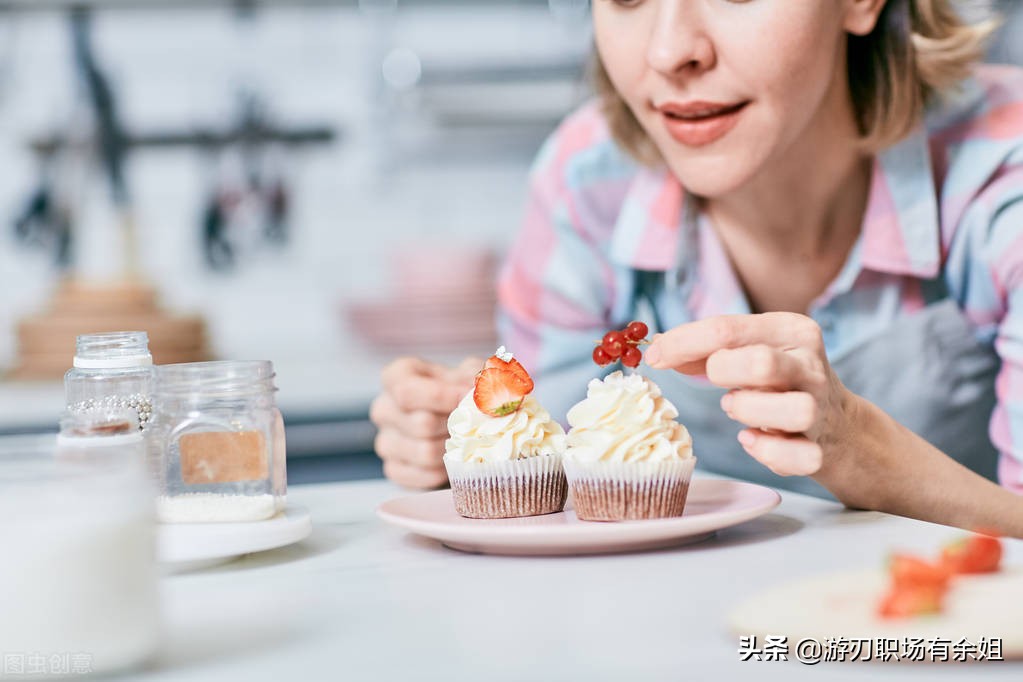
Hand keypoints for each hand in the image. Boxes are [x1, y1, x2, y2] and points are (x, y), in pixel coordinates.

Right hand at [370, 356, 480, 488]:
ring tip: (469, 441)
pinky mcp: (394, 469)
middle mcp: (384, 409)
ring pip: (425, 452)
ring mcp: (385, 441)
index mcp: (397, 377)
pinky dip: (446, 471)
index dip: (442, 397)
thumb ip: (476, 380)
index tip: (468, 399)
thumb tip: (481, 396)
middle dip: (456, 426)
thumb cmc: (462, 392)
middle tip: (477, 424)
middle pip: (421, 424)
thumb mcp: (470, 375)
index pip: (407, 391)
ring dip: (455, 449)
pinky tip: (455, 459)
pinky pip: (423, 476)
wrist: (458, 420)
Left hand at [645, 313, 855, 476]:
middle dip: (724, 374)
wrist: (836, 425)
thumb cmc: (776, 382)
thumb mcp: (748, 352)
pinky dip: (766, 451)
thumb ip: (705, 349)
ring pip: (791, 409)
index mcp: (791, 330)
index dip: (682, 344)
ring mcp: (820, 407)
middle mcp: (810, 365)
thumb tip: (657, 350)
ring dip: (750, 412)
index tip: (654, 357)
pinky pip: (796, 456)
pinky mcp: (820, 449)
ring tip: (737, 409)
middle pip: (761, 363)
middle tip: (718, 384)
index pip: (727, 329)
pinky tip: (752, 440)